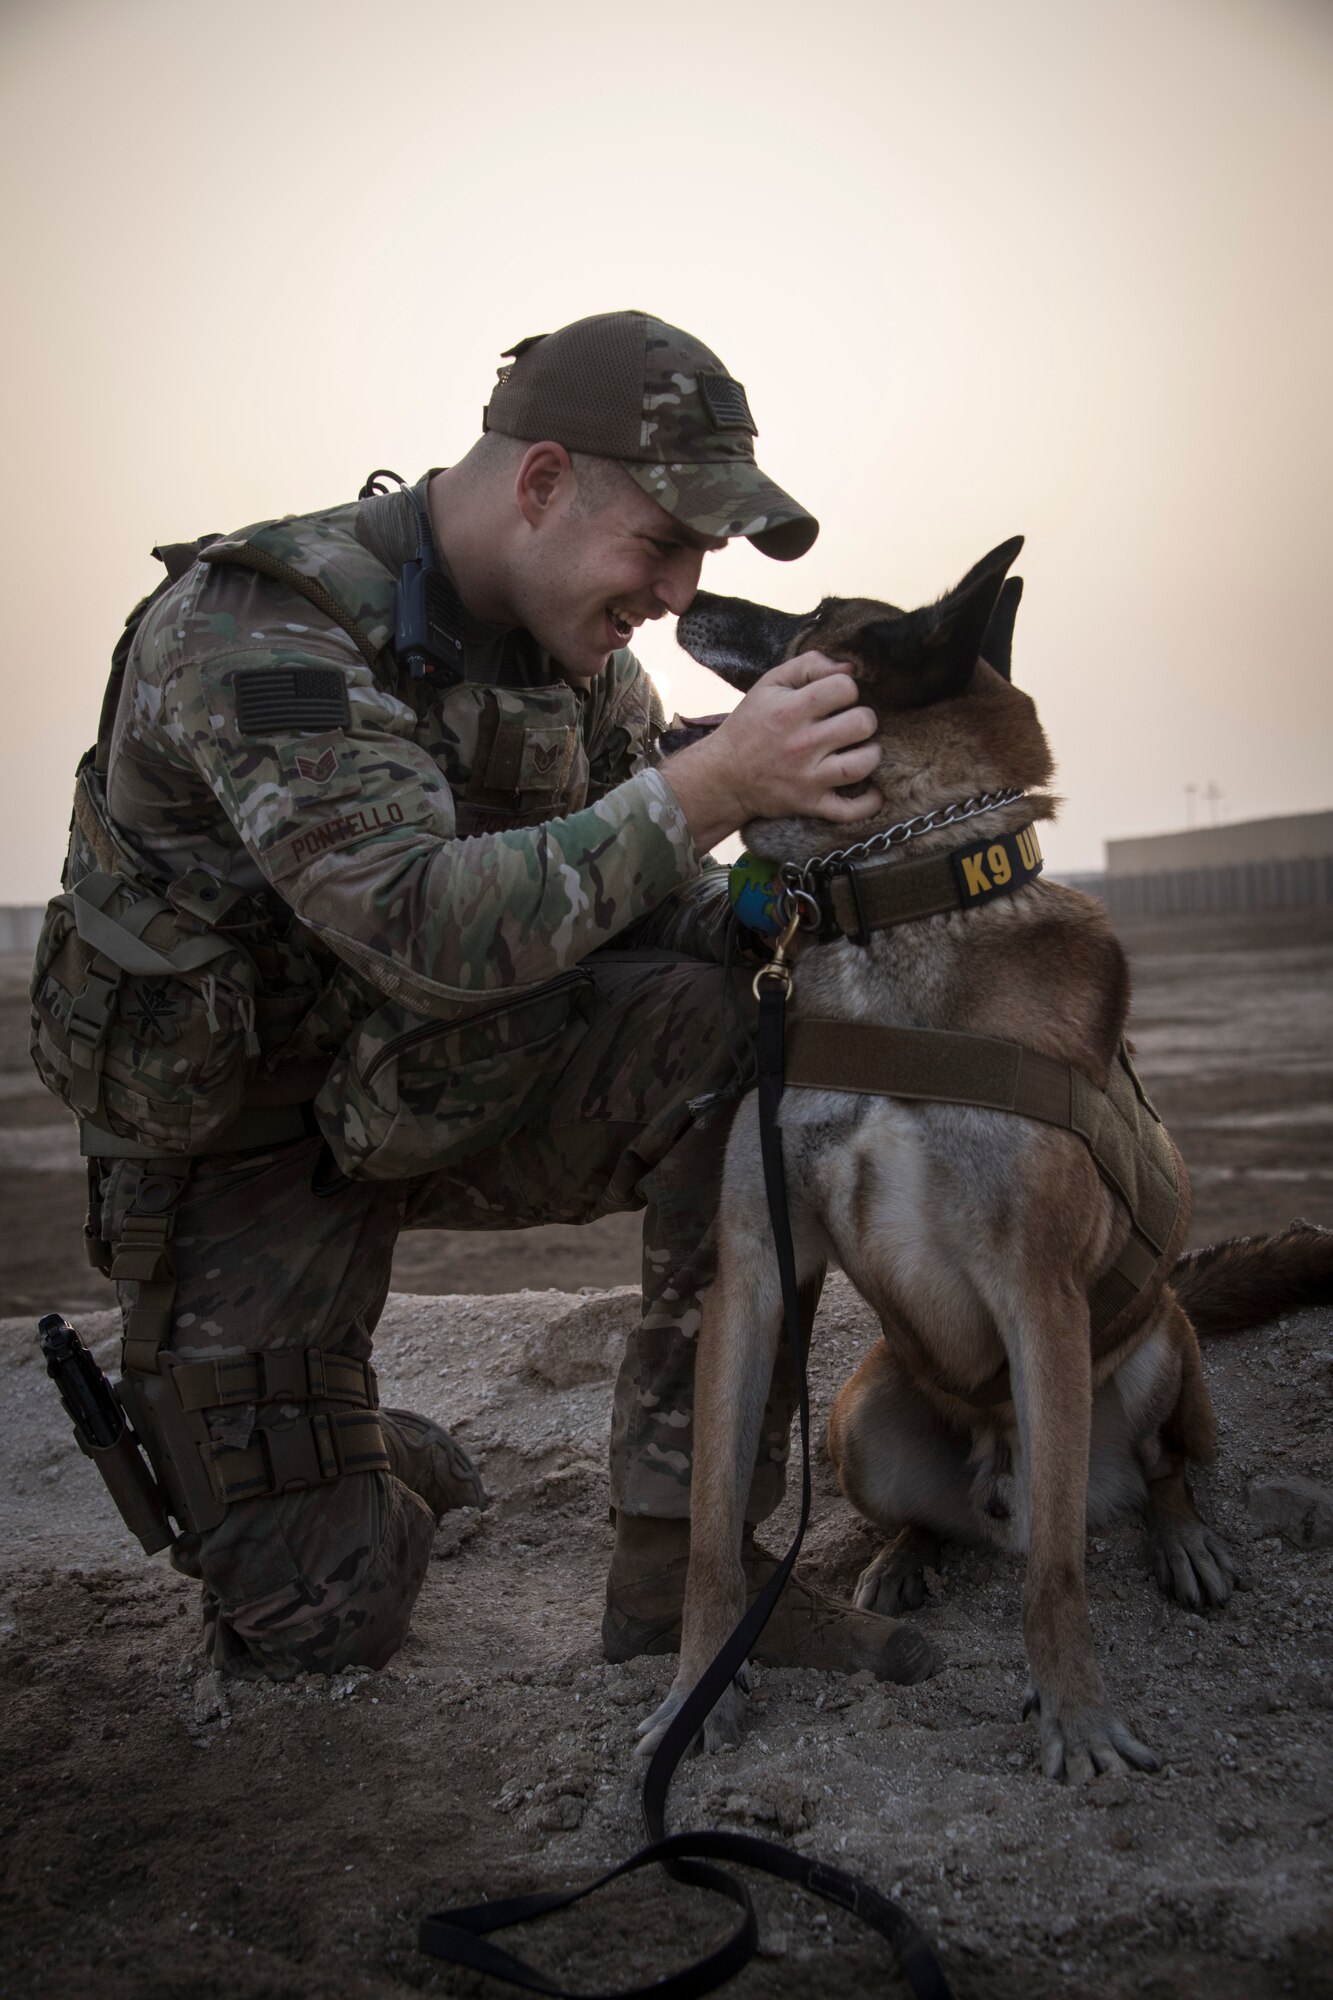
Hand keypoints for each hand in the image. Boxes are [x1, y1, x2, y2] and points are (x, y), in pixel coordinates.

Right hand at [660, 652, 881, 852]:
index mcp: (790, 710)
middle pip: (862, 723)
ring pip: (864, 764)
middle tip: (851, 725)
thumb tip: (851, 668)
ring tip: (861, 750)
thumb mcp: (769, 684)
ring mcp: (808, 778)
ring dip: (871, 754)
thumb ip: (809, 666)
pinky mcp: (810, 804)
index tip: (837, 699)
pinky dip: (870, 803)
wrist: (723, 776)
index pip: (845, 688)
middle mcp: (801, 744)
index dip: (847, 690)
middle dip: (864, 719)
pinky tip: (874, 789)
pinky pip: (852, 810)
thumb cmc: (750, 725)